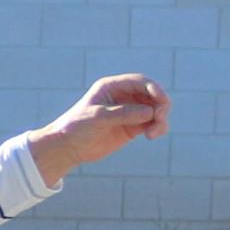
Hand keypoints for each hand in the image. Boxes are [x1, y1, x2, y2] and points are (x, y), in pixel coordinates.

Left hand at [29, 74, 168, 182]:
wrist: (67, 147)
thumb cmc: (77, 127)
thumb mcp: (98, 117)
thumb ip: (124, 113)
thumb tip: (151, 112)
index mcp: (112, 87)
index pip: (141, 82)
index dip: (155, 89)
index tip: (162, 102)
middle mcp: (123, 97)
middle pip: (153, 95)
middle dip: (161, 106)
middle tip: (159, 120)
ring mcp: (129, 112)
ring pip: (155, 110)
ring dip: (161, 120)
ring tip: (153, 134)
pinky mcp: (132, 127)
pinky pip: (152, 123)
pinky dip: (158, 128)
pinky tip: (152, 136)